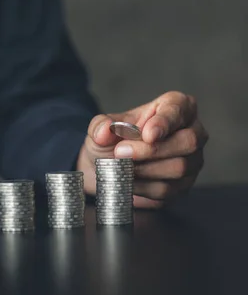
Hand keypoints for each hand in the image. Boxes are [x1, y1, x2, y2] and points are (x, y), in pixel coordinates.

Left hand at [77, 91, 208, 208]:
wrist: (108, 167)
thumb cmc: (113, 140)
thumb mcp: (102, 127)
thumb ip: (101, 125)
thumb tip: (104, 130)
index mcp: (176, 106)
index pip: (178, 110)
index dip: (165, 122)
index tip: (147, 134)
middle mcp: (192, 131)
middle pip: (187, 141)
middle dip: (151, 150)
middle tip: (121, 152)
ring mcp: (192, 160)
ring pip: (179, 167)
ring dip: (144, 169)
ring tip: (121, 167)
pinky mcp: (184, 185)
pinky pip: (168, 189)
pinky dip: (143, 186)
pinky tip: (128, 180)